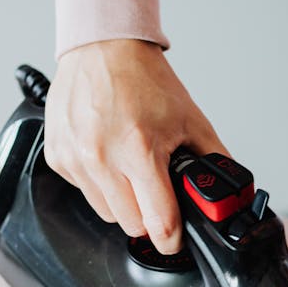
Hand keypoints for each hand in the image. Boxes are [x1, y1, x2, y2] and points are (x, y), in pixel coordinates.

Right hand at [43, 39, 227, 254]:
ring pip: (106, 214)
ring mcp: (76, 159)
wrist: (103, 48)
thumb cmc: (144, 81)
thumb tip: (230, 192)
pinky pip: (84, 193)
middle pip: (131, 225)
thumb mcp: (192, 120)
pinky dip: (100, 185)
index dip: (172, 238)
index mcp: (139, 150)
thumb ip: (214, 160)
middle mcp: (102, 157)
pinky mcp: (58, 158)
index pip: (158, 222)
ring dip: (123, 203)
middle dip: (149, 216)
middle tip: (157, 193)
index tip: (175, 238)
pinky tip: (109, 157)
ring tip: (132, 170)